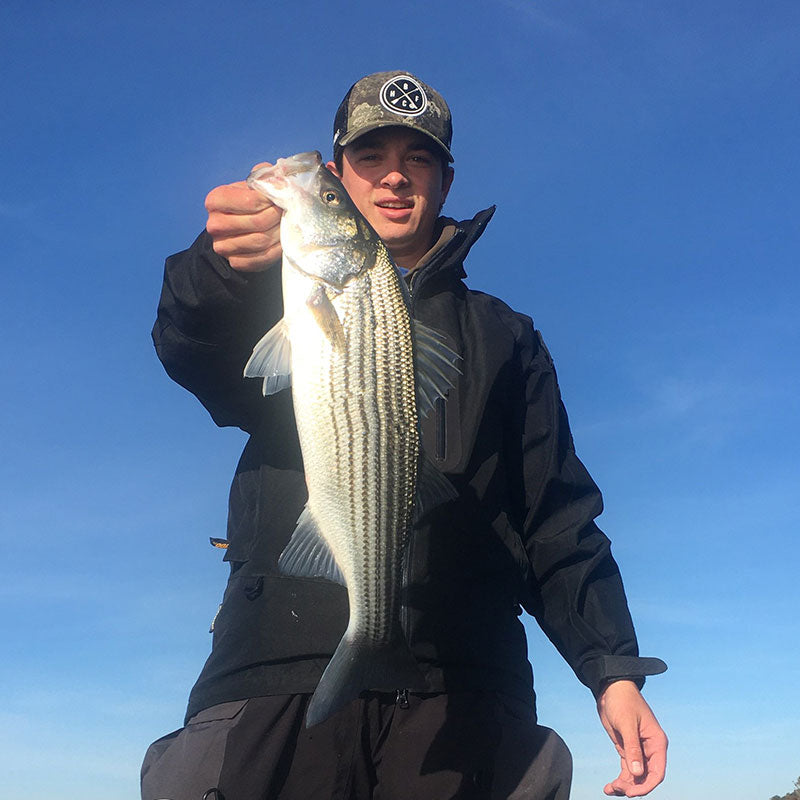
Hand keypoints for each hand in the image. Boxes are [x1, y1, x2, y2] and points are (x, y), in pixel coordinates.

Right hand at [205, 163, 281, 270]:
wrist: (240, 228)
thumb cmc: (249, 202)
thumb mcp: (254, 184)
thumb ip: (265, 177)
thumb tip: (280, 180)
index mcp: (216, 200)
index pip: (250, 200)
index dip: (270, 200)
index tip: (280, 199)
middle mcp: (214, 224)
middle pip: (257, 222)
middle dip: (277, 217)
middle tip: (287, 213)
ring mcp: (223, 246)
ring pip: (261, 241)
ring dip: (279, 233)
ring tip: (286, 225)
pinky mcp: (235, 262)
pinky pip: (260, 258)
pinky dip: (275, 250)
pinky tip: (281, 242)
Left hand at [596, 679, 666, 796]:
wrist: (610, 689)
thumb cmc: (622, 701)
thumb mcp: (626, 723)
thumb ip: (632, 748)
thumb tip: (637, 773)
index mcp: (656, 742)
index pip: (657, 772)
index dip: (646, 785)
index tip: (631, 792)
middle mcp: (650, 749)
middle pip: (646, 777)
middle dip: (633, 786)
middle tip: (618, 789)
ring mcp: (639, 750)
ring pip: (636, 776)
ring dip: (625, 785)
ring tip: (610, 789)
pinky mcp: (627, 749)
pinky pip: (627, 769)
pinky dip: (620, 779)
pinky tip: (609, 787)